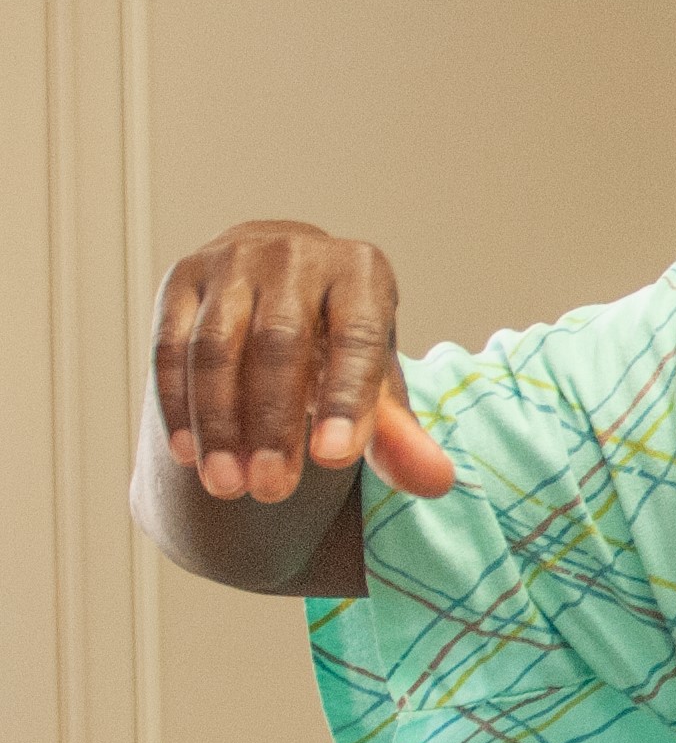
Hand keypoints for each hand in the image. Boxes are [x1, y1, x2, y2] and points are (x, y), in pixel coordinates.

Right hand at [150, 220, 452, 503]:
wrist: (280, 288)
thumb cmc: (341, 346)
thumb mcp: (377, 383)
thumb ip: (400, 434)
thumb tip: (438, 484)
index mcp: (361, 270)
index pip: (357, 337)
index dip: (345, 399)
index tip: (333, 460)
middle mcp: (295, 252)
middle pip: (279, 342)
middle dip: (274, 422)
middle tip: (272, 490)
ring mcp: (231, 259)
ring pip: (216, 346)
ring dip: (219, 422)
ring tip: (227, 486)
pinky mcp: (180, 277)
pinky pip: (170, 346)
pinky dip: (178, 404)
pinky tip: (188, 456)